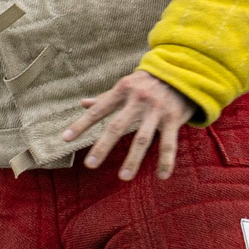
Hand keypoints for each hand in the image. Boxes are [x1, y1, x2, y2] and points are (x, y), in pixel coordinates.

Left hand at [63, 70, 192, 181]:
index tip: (65, 139)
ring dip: (133, 160)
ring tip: (123, 178)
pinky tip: (162, 176)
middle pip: (117, 126)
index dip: (81, 124)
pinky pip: (169, 144)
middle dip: (103, 146)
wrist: (183, 70)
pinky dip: (166, 161)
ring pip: (143, 139)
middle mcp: (138, 100)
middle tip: (90, 165)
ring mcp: (157, 110)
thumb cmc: (149, 81)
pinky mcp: (174, 118)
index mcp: (123, 91)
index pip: (98, 110)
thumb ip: (106, 97)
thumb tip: (82, 103)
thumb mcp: (127, 84)